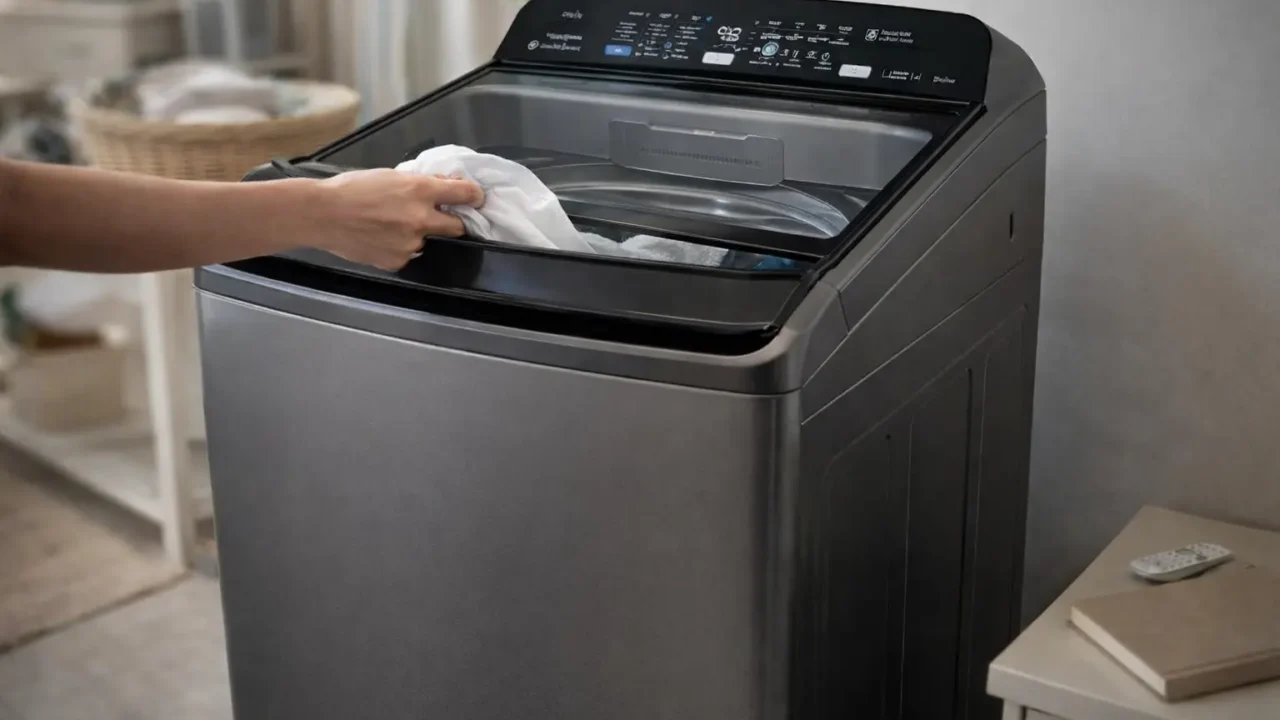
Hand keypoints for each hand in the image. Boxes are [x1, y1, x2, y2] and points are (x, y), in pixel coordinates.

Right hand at [310, 168, 483, 270]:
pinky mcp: (398, 261)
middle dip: (452, 222)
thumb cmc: (352, 189)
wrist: (322, 214)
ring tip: (390, 226)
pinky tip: (380, 238)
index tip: (476, 199)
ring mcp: (411, 243)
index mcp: (420, 190)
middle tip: (439, 218)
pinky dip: (400, 247)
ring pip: (428, 241)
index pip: (464, 194)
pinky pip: (409, 255)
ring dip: (419, 235)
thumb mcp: (391, 176)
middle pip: (457, 227)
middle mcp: (421, 219)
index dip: (474, 196)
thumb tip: (444, 185)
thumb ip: (421, 183)